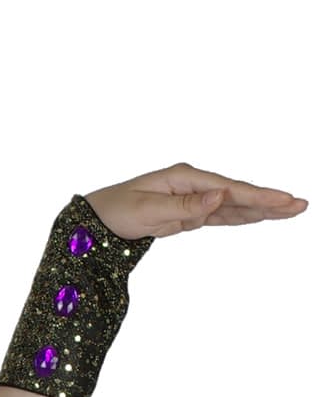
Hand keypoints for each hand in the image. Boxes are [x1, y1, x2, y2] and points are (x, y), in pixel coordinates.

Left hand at [84, 162, 308, 240]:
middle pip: (238, 194)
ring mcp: (193, 198)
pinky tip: (260, 217)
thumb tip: (220, 197)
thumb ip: (186, 207)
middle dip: (269, 201)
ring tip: (290, 210)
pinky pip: (220, 216)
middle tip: (301, 205)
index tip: (283, 201)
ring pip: (234, 206)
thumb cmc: (117, 211)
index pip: (229, 190)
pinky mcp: (189, 214)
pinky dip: (241, 217)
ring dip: (261, 209)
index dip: (258, 197)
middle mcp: (193, 184)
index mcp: (185, 178)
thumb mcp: (148, 211)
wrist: (96, 219)